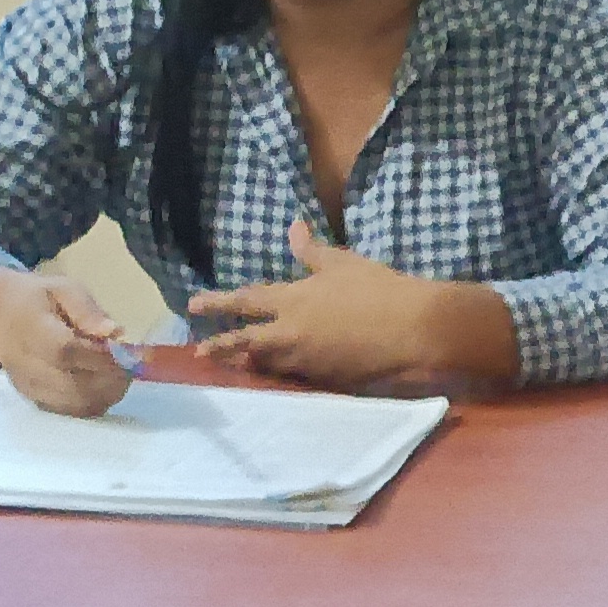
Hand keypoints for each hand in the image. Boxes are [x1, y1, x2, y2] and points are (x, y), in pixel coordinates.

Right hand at [0, 272, 135, 417]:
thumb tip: (114, 332)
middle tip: (130, 365)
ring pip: (75, 403)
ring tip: (119, 373)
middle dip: (111, 378)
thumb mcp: (65, 289)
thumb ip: (88, 310)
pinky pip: (70, 411)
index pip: (66, 351)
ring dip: (106, 393)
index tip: (128, 352)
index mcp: (30, 329)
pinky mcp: (33, 399)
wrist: (2, 317)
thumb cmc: (40, 300)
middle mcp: (23, 363)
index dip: (102, 357)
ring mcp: (27, 385)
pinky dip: (94, 401)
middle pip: (73, 385)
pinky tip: (102, 384)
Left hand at [185, 221, 478, 391]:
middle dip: (222, 346)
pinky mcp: (328, 378)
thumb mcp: (344, 263)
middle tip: (201, 351)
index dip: (217, 302)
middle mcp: (290, 334)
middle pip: (246, 342)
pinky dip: (286, 371)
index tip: (193, 305)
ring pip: (269, 362)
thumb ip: (312, 251)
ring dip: (252, 361)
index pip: (245, 301)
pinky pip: (298, 375)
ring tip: (240, 362)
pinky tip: (286, 370)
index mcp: (292, 301)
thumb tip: (292, 228)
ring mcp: (307, 360)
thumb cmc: (379, 289)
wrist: (415, 329)